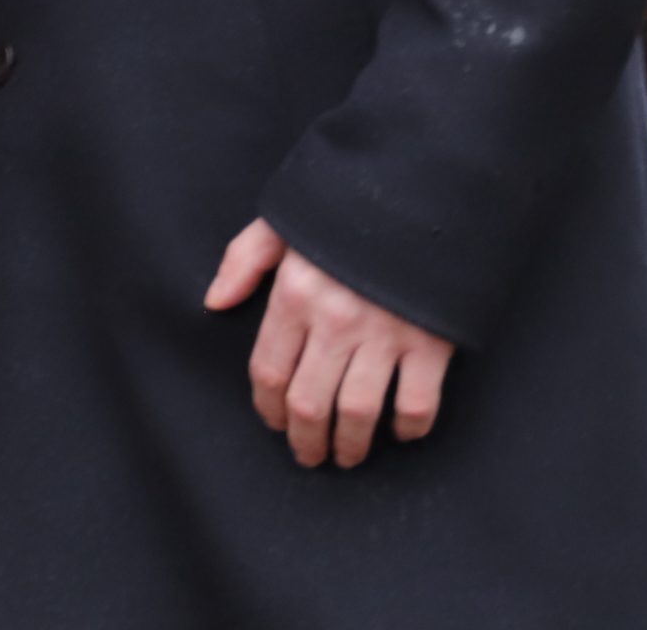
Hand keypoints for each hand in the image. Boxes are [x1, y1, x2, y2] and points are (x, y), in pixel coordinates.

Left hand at [206, 219, 452, 467]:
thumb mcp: (283, 222)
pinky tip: (399, 433)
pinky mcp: (431, 342)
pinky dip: (408, 428)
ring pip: (358, 413)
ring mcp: (386, 334)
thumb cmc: (345, 210)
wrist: (420, 190)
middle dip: (305, 440)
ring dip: (350, 445)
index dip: (268, 408)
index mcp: (295, 293)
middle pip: (310, 403)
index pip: (269, 370)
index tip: (275, 423)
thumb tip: (214, 303)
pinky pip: (417, 404)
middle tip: (310, 455)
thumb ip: (243, 261)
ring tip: (347, 456)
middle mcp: (335, 320)